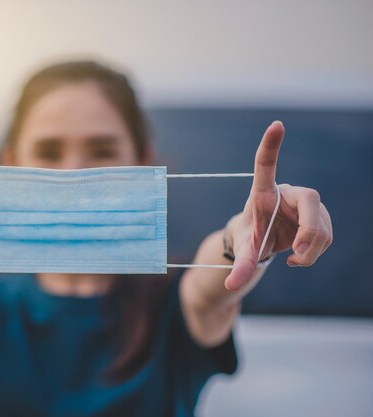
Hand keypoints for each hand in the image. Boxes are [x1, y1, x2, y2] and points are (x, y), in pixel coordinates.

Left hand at [224, 121, 332, 290]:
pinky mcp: (320, 217)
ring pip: (323, 225)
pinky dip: (316, 252)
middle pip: (312, 201)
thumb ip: (241, 265)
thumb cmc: (248, 237)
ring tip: (292, 259)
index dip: (271, 145)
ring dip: (312, 250)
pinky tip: (300, 256)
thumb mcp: (244, 250)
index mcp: (263, 192)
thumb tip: (230, 287)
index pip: (265, 165)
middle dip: (310, 231)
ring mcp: (306, 204)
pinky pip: (328, 236)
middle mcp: (288, 192)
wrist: (261, 241)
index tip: (276, 125)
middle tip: (297, 256)